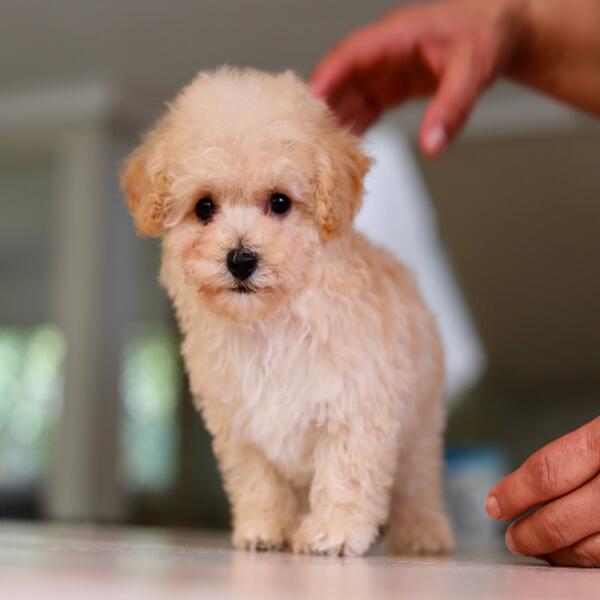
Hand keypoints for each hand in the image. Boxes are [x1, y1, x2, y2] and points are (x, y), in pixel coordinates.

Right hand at [310, 0, 527, 155]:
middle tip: (305, 137)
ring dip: (336, 120)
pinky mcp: (392, 85)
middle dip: (322, 106)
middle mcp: (384, 52)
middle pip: (341, 78)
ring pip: (350, 95)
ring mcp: (386, 69)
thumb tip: (432, 147)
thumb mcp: (472, 71)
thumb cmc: (485, 37)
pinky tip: (345, 146)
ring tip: (319, 149)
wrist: (499, 32)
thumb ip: (451, 109)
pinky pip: (366, 106)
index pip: (350, 55)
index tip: (306, 103)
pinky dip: (355, 125)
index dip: (326, 78)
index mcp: (396, 35)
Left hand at [486, 417, 599, 566]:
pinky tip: (572, 552)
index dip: (513, 493)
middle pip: (562, 518)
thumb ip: (576, 453)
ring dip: (556, 552)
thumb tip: (526, 481)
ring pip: (589, 547)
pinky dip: (585, 557)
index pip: (547, 472)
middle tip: (512, 538)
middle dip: (529, 533)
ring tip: (538, 548)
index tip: (493, 504)